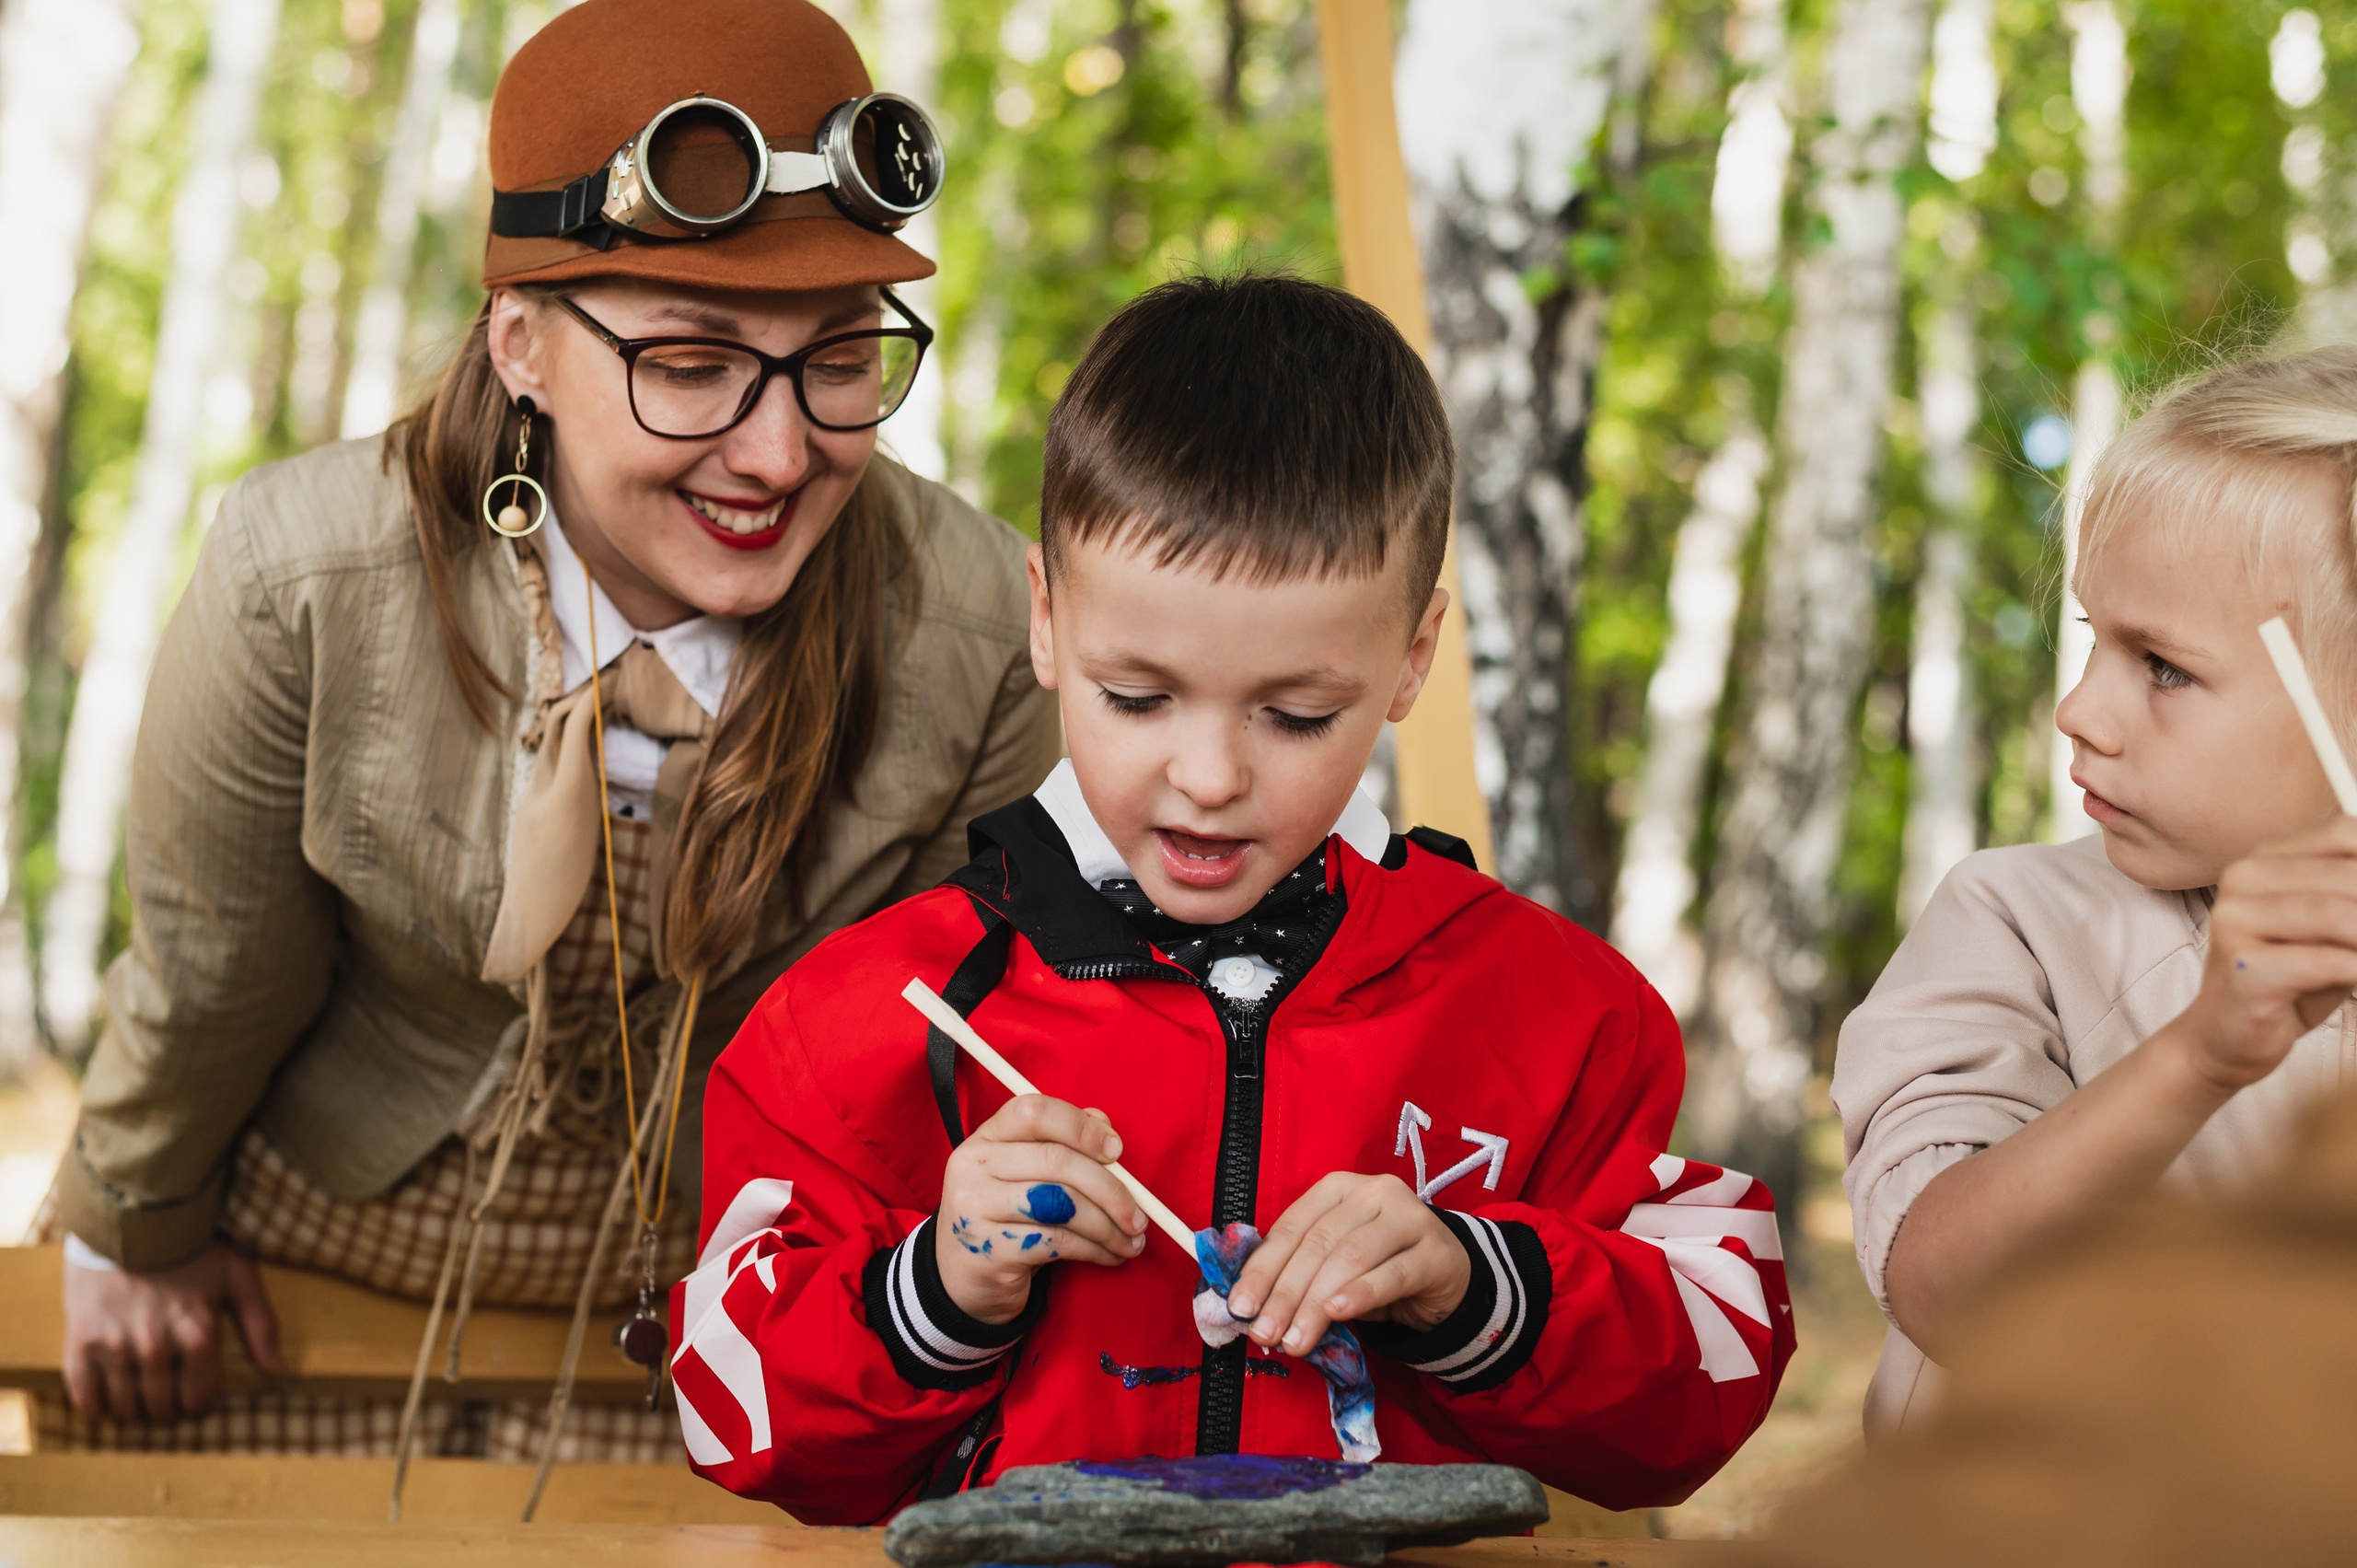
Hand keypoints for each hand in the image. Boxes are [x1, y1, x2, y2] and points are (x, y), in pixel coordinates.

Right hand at [63, 1239, 282, 1421]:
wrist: (133, 1219)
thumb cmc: (193, 1247)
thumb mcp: (238, 1276)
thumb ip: (260, 1324)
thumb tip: (277, 1371)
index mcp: (198, 1334)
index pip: (198, 1395)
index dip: (196, 1399)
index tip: (192, 1394)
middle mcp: (156, 1346)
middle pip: (160, 1405)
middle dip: (165, 1408)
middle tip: (164, 1400)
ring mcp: (116, 1344)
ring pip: (124, 1404)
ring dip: (132, 1409)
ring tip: (137, 1398)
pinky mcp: (82, 1339)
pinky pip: (84, 1392)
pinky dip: (93, 1404)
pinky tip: (103, 1402)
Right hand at [934, 1094, 1146, 1324]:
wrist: (963, 1279)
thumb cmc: (1006, 1218)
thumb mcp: (1025, 1175)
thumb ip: (1062, 1143)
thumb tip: (1106, 1127)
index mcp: (986, 1137)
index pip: (1034, 1112)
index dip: (1081, 1127)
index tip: (1116, 1151)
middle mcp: (973, 1166)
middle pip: (1058, 1161)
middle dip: (1111, 1189)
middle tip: (1139, 1215)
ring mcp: (975, 1208)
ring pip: (1062, 1205)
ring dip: (1108, 1225)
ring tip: (1131, 1240)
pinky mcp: (989, 1249)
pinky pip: (1058, 1242)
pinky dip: (1095, 1250)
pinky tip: (1110, 1256)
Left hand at [1225, 1172, 1469, 1355]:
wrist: (1446, 1277)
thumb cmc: (1379, 1269)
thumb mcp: (1333, 1267)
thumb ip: (1299, 1277)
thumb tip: (1253, 1309)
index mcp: (1337, 1189)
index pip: (1292, 1227)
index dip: (1262, 1269)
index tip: (1239, 1307)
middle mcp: (1373, 1192)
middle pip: (1319, 1243)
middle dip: (1286, 1293)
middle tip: (1265, 1333)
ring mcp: (1408, 1217)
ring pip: (1351, 1257)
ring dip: (1316, 1303)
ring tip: (1295, 1339)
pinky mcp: (1435, 1251)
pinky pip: (1392, 1274)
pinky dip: (1360, 1294)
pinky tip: (1337, 1313)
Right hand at [2172, 817, 2356, 1094]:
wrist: (2229, 1038)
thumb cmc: (2293, 982)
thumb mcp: (2337, 931)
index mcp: (2266, 858)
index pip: (2343, 833)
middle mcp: (2244, 879)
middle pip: (2346, 875)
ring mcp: (2235, 921)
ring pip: (2337, 915)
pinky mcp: (2244, 968)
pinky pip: (2325, 962)